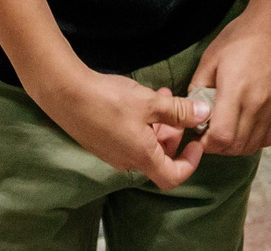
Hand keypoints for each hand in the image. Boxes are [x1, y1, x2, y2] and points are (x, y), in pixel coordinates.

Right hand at [28, 66, 205, 189]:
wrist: (65, 93)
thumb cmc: (109, 100)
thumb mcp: (150, 102)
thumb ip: (179, 111)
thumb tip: (205, 114)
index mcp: (142, 157)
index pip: (173, 177)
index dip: (190, 162)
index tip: (195, 141)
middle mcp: (127, 161)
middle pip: (159, 158)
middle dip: (174, 134)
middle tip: (179, 110)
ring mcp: (112, 152)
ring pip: (145, 144)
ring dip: (158, 124)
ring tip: (161, 96)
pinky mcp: (100, 141)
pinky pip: (129, 138)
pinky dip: (142, 122)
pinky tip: (141, 98)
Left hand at [186, 1, 270, 154]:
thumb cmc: (242, 37)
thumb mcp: (211, 56)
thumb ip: (199, 85)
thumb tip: (193, 107)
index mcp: (235, 91)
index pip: (221, 137)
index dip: (206, 142)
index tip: (198, 133)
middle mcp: (257, 105)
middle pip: (236, 147)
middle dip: (218, 146)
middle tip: (209, 132)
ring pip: (252, 146)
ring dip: (235, 146)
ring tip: (226, 130)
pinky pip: (268, 138)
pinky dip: (254, 140)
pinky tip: (245, 127)